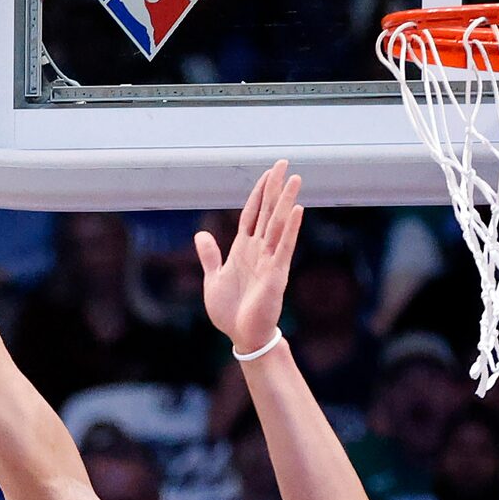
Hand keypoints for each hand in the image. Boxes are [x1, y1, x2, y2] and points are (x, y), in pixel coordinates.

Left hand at [195, 161, 302, 355]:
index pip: (252, 213)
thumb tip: (201, 234)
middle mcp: (259, 250)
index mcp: (243, 249)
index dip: (259, 193)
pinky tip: (297, 211)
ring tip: (296, 179)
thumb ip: (210, 256)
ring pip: (278, 224)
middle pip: (268, 212)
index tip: (268, 173)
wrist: (242, 336)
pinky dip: (290, 229)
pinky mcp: (276, 274)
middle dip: (275, 188)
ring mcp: (269, 260)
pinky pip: (284, 247)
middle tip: (285, 163)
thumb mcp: (213, 279)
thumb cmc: (230, 312)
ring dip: (286, 201)